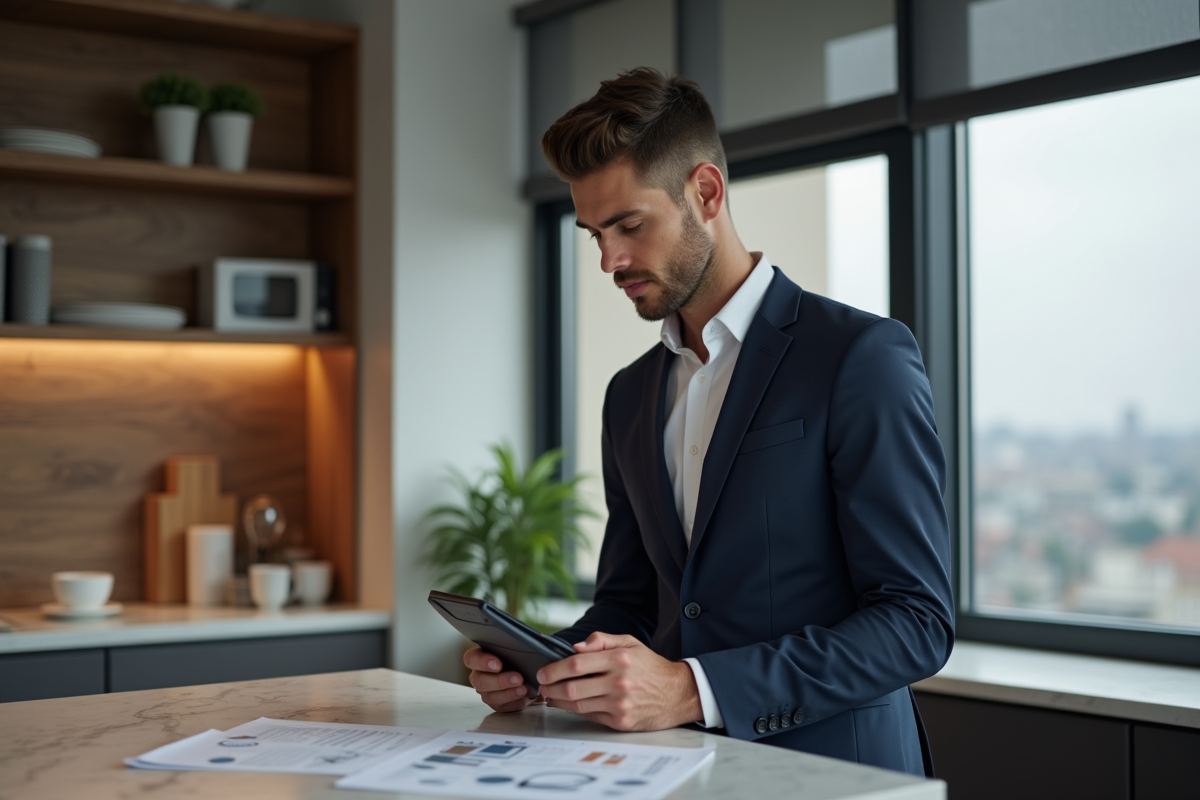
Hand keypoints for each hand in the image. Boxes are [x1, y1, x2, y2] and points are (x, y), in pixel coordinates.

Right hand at [464, 646, 540, 712]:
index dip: (482, 662)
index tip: (498, 664)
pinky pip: (502, 707)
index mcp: (478, 658)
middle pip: (480, 681)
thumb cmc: (515, 656)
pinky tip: (524, 697)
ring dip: (508, 694)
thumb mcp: (512, 647)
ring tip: (523, 689)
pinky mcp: (496, 704)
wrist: (526, 671)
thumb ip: (511, 647)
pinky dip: (514, 703)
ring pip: (490, 697)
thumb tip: (520, 647)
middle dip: (500, 681)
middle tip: (518, 678)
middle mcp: (478, 676)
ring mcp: (485, 692)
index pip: (471, 659)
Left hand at [536, 632, 702, 730]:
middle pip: (572, 687)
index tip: (542, 671)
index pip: (576, 663)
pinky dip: (576, 710)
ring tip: (549, 696)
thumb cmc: (651, 667)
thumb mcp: (630, 643)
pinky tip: (569, 704)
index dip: (554, 668)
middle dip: (549, 687)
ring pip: (578, 704)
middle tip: (541, 685)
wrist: (678, 693)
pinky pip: (591, 716)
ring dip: (558, 701)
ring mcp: (619, 704)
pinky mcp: (621, 721)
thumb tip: (576, 647)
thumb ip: (601, 641)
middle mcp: (618, 682)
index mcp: (619, 659)